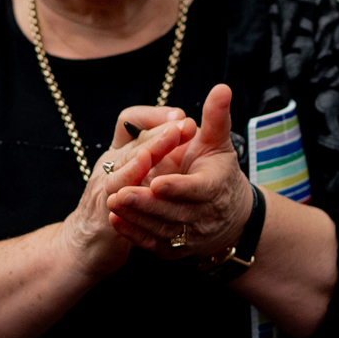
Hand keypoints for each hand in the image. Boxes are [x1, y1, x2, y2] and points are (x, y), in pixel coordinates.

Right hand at [53, 114, 192, 278]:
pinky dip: (129, 181)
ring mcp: (104, 188)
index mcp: (119, 154)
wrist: (87, 245)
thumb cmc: (119, 208)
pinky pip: (115, 196)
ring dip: (147, 151)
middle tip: (185, 123)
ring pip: (123, 163)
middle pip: (132, 141)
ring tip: (168, 140)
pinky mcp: (104, 213)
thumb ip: (157, 156)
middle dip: (160, 131)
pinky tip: (142, 178)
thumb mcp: (137, 176)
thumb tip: (186, 132)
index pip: (130, 123)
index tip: (180, 116)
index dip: (153, 116)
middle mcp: (109, 165)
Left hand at [106, 84, 253, 258]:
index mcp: (216, 186)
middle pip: (174, 212)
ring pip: (161, 229)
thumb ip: (216, 117)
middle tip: (120, 193)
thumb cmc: (216, 169)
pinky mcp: (175, 249)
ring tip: (111, 202)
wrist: (227, 214)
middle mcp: (205, 215)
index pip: (198, 190)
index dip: (178, 188)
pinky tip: (114, 220)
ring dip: (136, 217)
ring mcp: (190, 235)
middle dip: (147, 204)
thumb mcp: (217, 142)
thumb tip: (221, 87)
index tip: (157, 182)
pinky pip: (153, 243)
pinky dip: (133, 233)